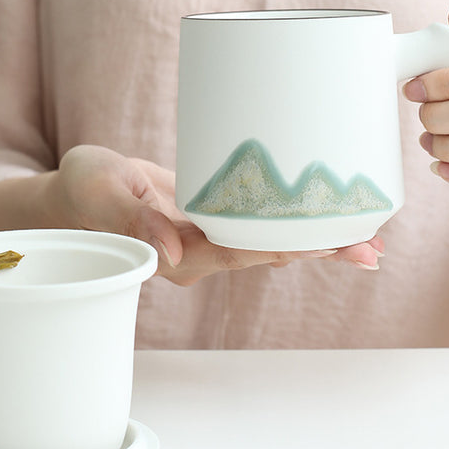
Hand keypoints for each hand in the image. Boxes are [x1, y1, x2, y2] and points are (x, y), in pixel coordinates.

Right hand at [53, 145, 383, 284]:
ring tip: (366, 235)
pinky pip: (255, 224)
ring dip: (314, 238)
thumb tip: (168, 254)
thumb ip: (135, 221)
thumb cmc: (82, 194)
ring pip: (268, 242)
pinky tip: (316, 212)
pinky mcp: (207, 219)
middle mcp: (199, 253)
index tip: (334, 243)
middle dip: (320, 249)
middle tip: (372, 246)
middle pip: (269, 253)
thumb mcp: (104, 197)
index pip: (245, 253)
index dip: (291, 248)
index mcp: (178, 254)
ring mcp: (205, 239)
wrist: (76, 194)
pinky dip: (288, 220)